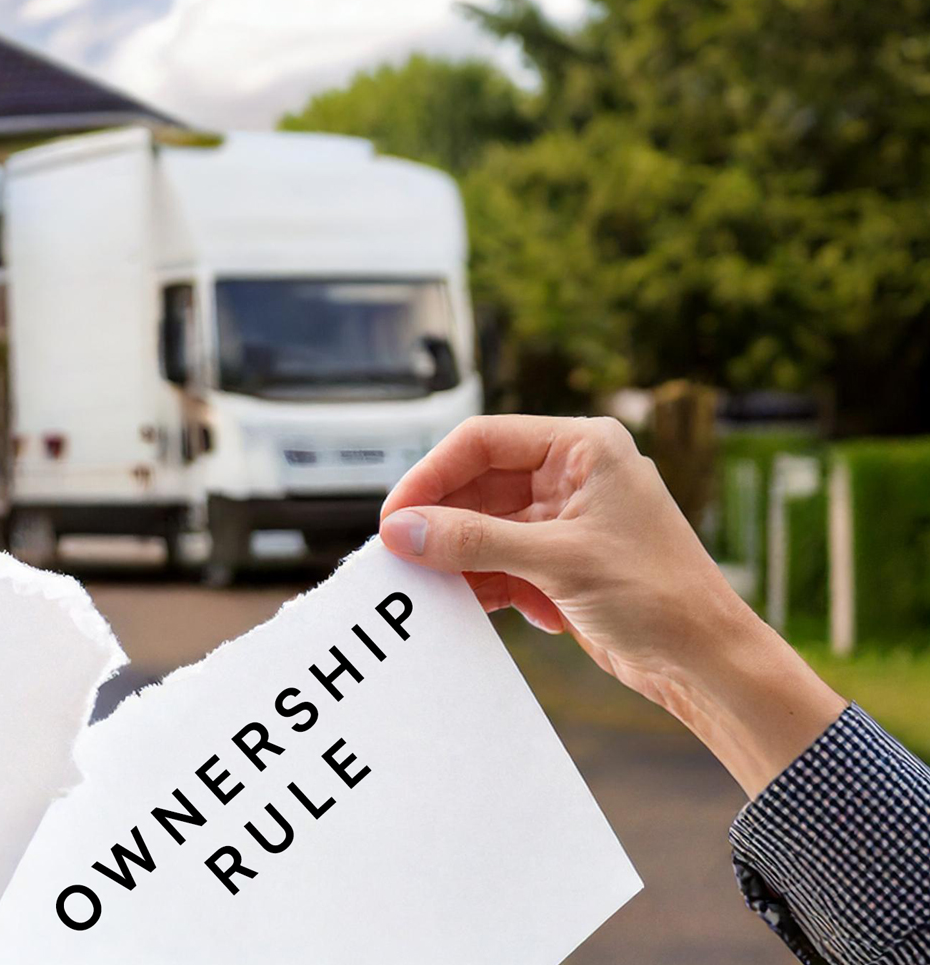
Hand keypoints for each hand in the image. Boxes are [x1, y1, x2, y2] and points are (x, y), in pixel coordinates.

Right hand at [378, 414, 844, 795]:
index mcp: (584, 448)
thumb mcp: (556, 560)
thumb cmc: (660, 596)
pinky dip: (478, 580)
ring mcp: (565, 520)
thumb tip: (402, 530)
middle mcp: (572, 475)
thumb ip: (474, 541)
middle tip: (400, 552)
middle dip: (440, 519)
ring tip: (428, 582)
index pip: (483, 441)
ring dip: (456, 554)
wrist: (706, 662)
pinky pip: (499, 559)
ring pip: (484, 524)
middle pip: (478, 483)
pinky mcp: (560, 562)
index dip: (432, 474)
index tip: (396, 513)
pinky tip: (465, 602)